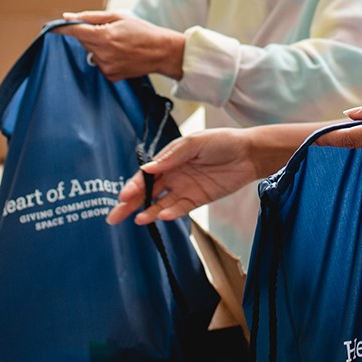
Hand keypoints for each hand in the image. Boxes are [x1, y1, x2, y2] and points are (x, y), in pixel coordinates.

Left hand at [55, 11, 186, 80]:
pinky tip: (121, 55)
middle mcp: (103, 53)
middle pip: (83, 41)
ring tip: (119, 44)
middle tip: (109, 31)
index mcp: (104, 36)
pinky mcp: (111, 76)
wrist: (162, 52)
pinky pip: (100, 64)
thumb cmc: (142, 31)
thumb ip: (91, 17)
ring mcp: (107, 67)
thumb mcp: (118, 17)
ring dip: (99, 47)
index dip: (62, 28)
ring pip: (91, 53)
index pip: (75, 31)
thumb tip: (68, 17)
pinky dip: (106, 58)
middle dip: (90, 35)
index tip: (51, 27)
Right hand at [106, 128, 264, 225]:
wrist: (248, 153)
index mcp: (168, 159)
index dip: (133, 186)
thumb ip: (172, 156)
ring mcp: (184, 188)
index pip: (145, 175)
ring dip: (148, 212)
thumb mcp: (194, 143)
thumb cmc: (220, 141)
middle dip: (129, 205)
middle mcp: (172, 175)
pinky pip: (180, 208)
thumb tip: (148, 169)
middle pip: (146, 193)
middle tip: (113, 218)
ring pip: (160, 204)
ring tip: (138, 220)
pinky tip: (161, 216)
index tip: (123, 196)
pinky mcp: (197, 199)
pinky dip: (170, 213)